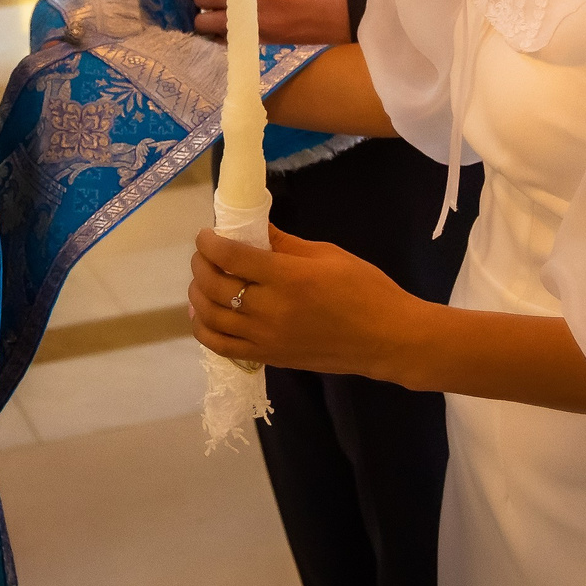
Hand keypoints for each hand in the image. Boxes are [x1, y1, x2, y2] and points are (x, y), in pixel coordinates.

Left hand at [189, 226, 424, 383]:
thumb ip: (285, 243)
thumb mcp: (327, 254)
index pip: (231, 257)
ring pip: (211, 318)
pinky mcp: (268, 358)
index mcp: (287, 278)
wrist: (388, 338)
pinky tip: (205, 315)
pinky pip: (223, 347)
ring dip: (197, 295)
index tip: (206, 233)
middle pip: (214, 286)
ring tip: (202, 281)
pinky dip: (205, 330)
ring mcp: (266, 338)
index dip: (209, 243)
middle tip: (205, 253)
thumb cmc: (365, 289)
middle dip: (201, 264)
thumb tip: (252, 227)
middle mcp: (269, 310)